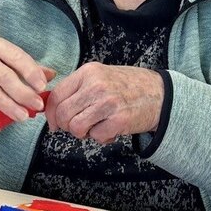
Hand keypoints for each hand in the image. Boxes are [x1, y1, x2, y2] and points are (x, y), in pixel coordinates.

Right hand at [0, 38, 52, 123]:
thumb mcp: (2, 57)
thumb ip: (26, 66)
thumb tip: (51, 74)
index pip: (16, 57)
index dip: (30, 71)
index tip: (42, 86)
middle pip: (4, 76)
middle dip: (22, 92)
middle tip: (37, 105)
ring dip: (6, 104)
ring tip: (22, 116)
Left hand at [44, 63, 164, 144]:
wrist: (159, 93)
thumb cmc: (128, 86)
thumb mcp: (100, 77)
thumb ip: (77, 89)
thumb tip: (52, 108)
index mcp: (88, 72)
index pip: (57, 95)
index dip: (51, 114)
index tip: (54, 123)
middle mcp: (96, 85)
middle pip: (63, 114)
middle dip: (66, 126)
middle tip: (78, 127)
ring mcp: (108, 102)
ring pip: (76, 127)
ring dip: (83, 133)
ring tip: (95, 127)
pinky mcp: (119, 120)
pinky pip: (96, 136)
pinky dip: (101, 137)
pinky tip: (111, 129)